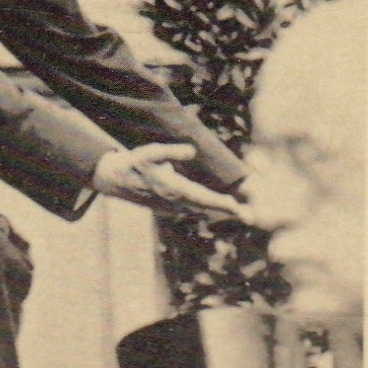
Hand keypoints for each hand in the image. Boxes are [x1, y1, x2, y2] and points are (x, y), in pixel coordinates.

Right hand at [92, 143, 249, 218]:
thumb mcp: (149, 153)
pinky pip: (193, 208)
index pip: (202, 197)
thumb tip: (192, 152)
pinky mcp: (169, 207)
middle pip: (206, 207)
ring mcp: (171, 207)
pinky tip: (218, 206)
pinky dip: (207, 208)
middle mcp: (174, 201)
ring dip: (219, 210)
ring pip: (200, 209)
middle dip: (228, 210)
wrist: (116, 180)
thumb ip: (171, 151)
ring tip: (241, 212)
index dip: (221, 204)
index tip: (239, 208)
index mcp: (172, 189)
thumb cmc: (134, 163)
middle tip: (251, 216)